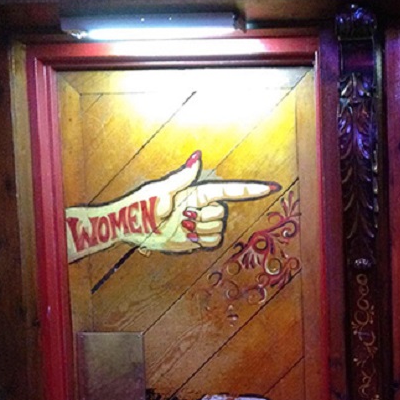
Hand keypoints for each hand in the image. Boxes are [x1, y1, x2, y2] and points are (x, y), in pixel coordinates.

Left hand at [128, 150, 279, 253]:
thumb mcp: (160, 190)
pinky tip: (189, 237)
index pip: (228, 190)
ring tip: (182, 227)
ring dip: (202, 230)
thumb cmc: (140, 207)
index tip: (269, 187)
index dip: (249, 190)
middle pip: (222, 212)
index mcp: (196, 192)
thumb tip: (197, 157)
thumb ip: (182, 177)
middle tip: (184, 218)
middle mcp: (201, 207)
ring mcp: (199, 223)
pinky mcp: (197, 239)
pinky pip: (213, 241)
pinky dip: (204, 241)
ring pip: (218, 228)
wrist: (130, 229)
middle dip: (207, 217)